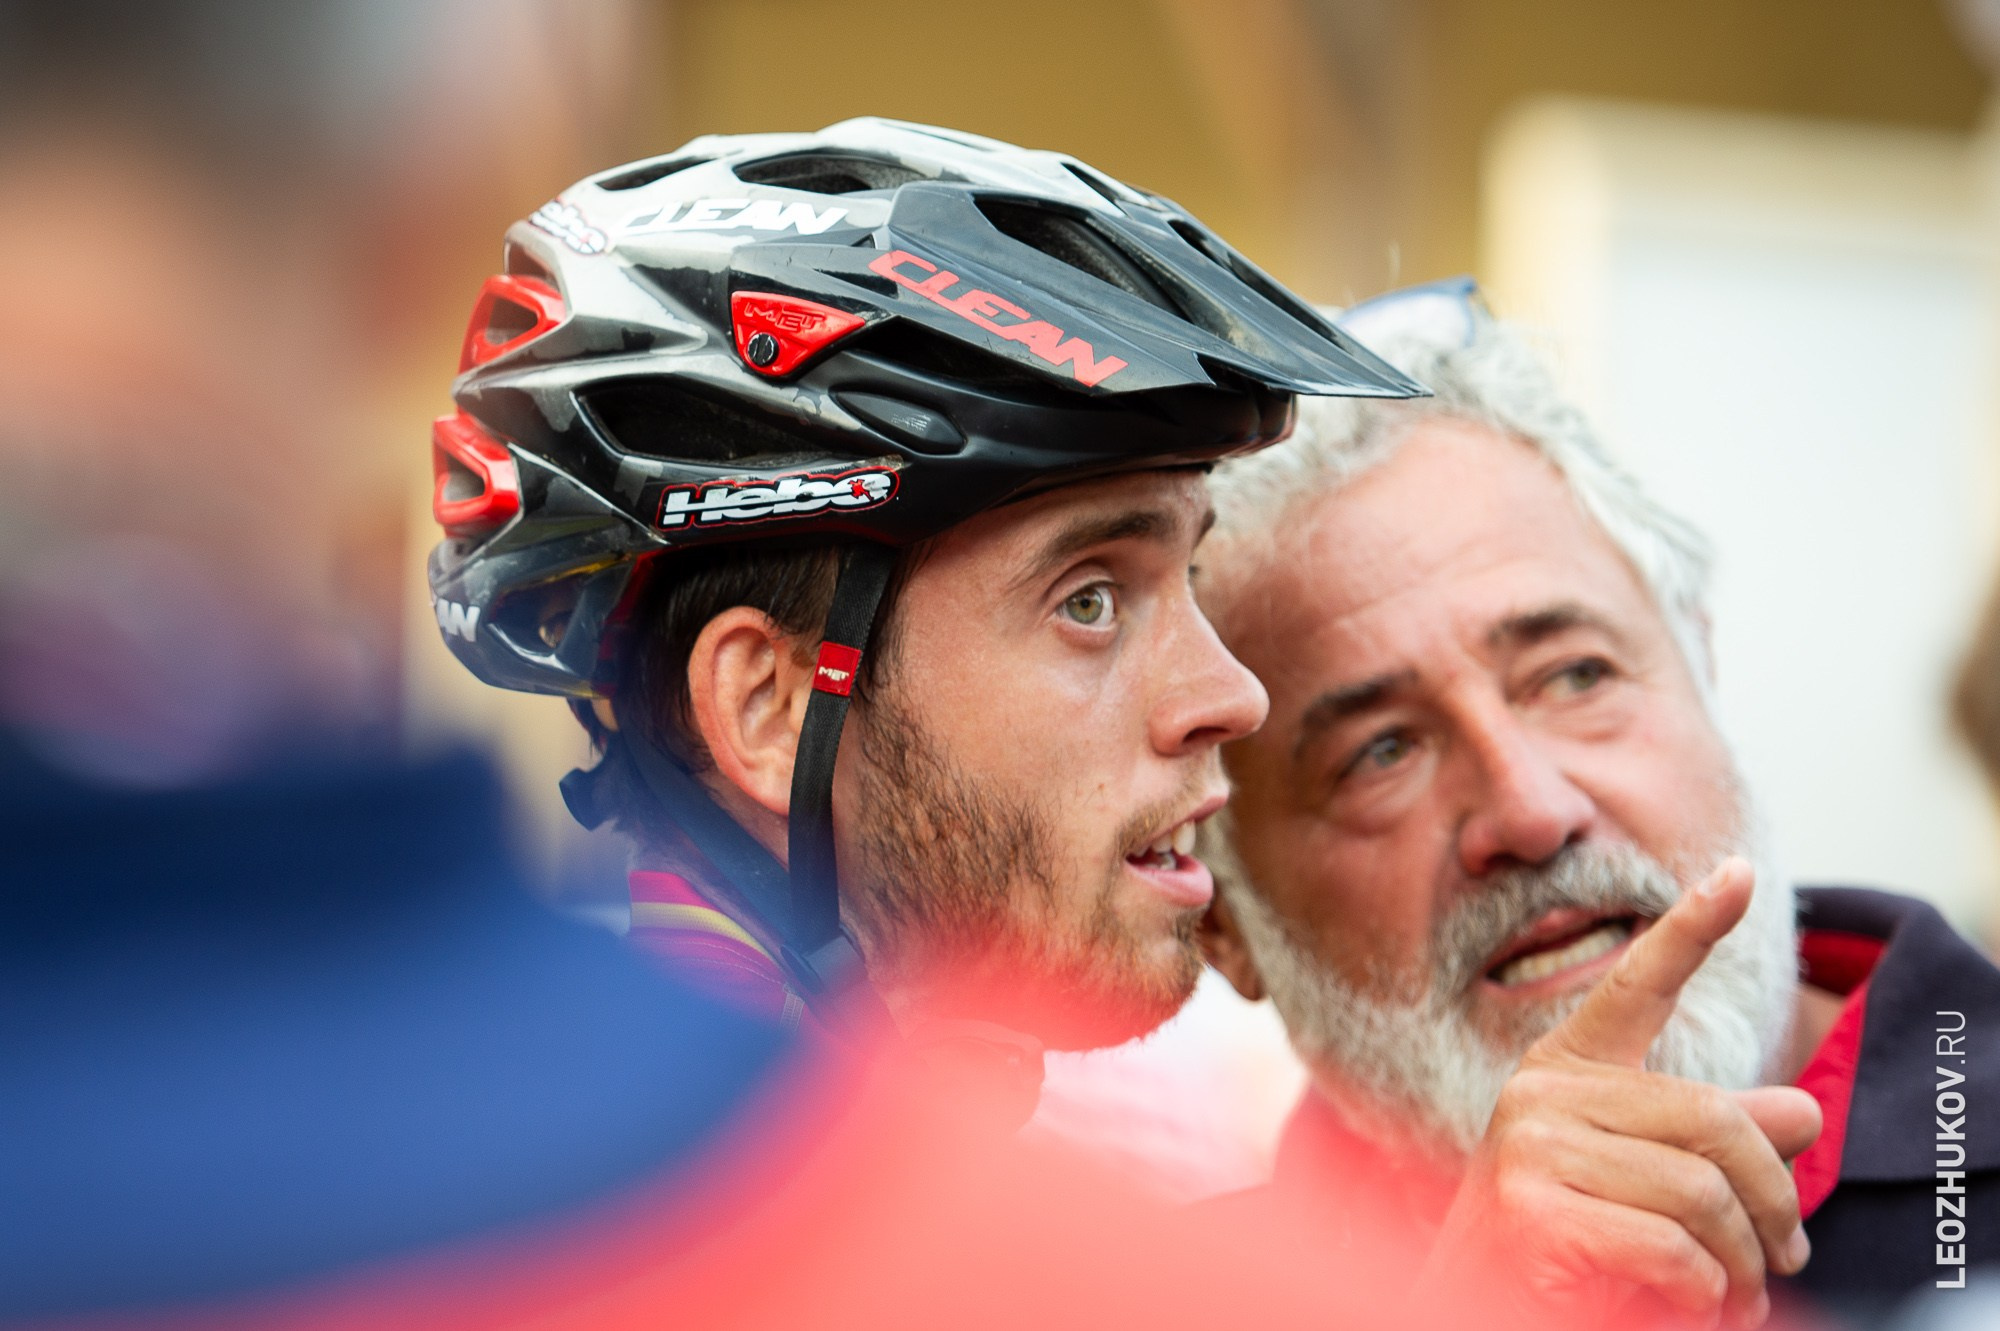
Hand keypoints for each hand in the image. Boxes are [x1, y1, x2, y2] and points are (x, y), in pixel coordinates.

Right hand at [1423, 858, 1821, 1329]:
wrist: (1475, 1308)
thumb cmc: (1564, 1246)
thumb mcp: (1644, 1180)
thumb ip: (1713, 1142)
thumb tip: (1802, 1113)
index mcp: (1567, 1068)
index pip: (1634, 985)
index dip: (1690, 927)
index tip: (1739, 872)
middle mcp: (1540, 1091)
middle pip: (1714, 1120)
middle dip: (1772, 1202)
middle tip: (1788, 1257)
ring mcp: (1528, 1145)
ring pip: (1701, 1193)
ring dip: (1742, 1265)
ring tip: (1741, 1301)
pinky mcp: (1528, 1208)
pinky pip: (1670, 1245)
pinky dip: (1704, 1293)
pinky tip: (1694, 1306)